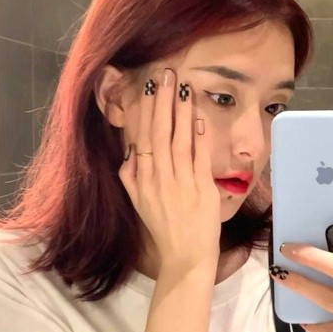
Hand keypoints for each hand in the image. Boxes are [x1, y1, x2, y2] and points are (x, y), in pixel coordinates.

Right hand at [119, 69, 220, 276]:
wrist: (185, 256)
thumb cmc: (163, 228)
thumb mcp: (138, 203)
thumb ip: (130, 177)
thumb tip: (130, 151)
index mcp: (143, 180)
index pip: (144, 138)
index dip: (147, 111)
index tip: (149, 88)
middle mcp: (160, 178)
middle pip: (160, 133)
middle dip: (163, 103)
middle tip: (166, 76)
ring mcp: (181, 183)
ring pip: (179, 141)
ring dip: (181, 112)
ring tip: (183, 88)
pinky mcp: (202, 189)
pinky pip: (200, 157)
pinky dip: (199, 137)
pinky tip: (199, 117)